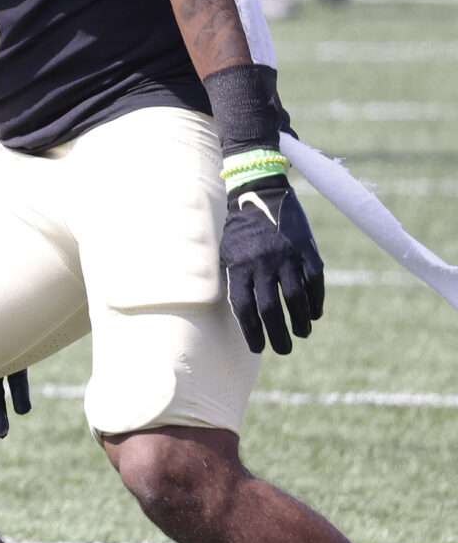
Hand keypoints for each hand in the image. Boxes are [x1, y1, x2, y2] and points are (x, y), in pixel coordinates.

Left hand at [224, 174, 323, 353]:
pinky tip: (314, 315)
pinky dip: (315, 301)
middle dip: (277, 334)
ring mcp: (286, 257)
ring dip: (300, 322)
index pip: (244, 308)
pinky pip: (314, 282)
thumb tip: (244, 314)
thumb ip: (234, 280)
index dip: (252, 332)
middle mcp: (262, 264)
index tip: (258, 348)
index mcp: (238, 266)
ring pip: (295, 299)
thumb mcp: (226, 253)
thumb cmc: (239, 230)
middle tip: (283, 349)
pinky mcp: (306, 250)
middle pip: (271, 309)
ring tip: (301, 334)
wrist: (259, 193)